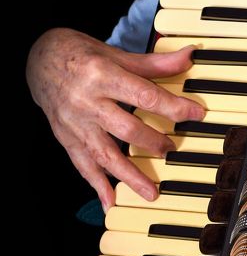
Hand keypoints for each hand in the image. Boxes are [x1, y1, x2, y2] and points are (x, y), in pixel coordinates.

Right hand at [26, 28, 204, 211]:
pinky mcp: (65, 137)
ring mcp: (75, 123)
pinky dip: (97, 184)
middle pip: (125, 128)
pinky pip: (82, 164)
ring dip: (129, 175)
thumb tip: (188, 58)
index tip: (196, 114)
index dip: (173, 107)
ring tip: (151, 192)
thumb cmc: (82, 55)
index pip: (145, 95)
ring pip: (104, 154)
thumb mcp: (118, 54)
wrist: (41, 60)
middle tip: (172, 149)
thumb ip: (154, 63)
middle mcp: (87, 101)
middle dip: (152, 142)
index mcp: (103, 75)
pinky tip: (110, 201)